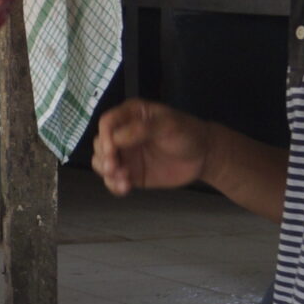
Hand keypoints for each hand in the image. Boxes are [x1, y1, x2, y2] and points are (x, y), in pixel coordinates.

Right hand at [93, 100, 212, 195]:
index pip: (107, 122)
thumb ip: (142, 129)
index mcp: (130, 115)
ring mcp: (126, 154)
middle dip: (104, 158)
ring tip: (124, 180)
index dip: (105, 137)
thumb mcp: (168, 125)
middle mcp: (123, 134)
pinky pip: (113, 180)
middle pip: (100, 144)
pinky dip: (114, 185)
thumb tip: (116, 138)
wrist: (203, 156)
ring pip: (101, 163)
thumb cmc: (187, 133)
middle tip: (115, 168)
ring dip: (107, 173)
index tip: (111, 151)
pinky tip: (125, 188)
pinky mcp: (130, 173)